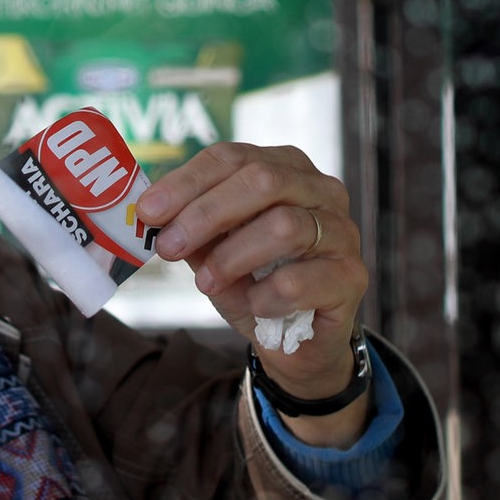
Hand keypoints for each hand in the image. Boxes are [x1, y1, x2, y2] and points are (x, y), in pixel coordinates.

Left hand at [135, 143, 369, 446]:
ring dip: (232, 256)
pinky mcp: (352, 277)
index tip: (148, 211)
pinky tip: (255, 307)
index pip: (232, 157)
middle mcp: (320, 190)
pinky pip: (301, 280)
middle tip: (168, 246)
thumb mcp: (213, 250)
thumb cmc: (254, 283)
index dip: (186, 182)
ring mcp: (342, 231)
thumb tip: (150, 213)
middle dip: (206, 214)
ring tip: (205, 282)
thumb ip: (190, 227)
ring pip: (284, 226)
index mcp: (284, 168)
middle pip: (262, 181)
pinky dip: (266, 296)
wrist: (298, 342)